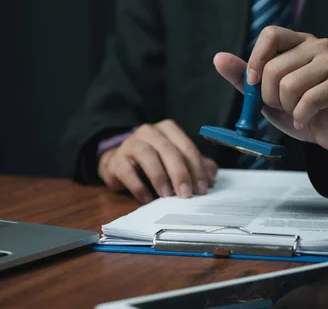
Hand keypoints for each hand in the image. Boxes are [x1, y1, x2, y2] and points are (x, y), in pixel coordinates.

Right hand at [98, 119, 216, 202]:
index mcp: (167, 130)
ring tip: (166, 195)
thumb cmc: (154, 163)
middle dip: (179, 173)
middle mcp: (149, 132)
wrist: (120, 165)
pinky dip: (138, 186)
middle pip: (167, 149)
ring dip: (159, 176)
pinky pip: (127, 171)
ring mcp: (130, 144)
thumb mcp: (177, 162)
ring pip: (147, 155)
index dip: (196, 168)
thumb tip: (211, 175)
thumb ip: (196, 166)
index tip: (202, 188)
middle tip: (186, 194)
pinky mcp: (116, 160)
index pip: (186, 146)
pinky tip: (147, 198)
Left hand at [214, 26, 327, 161]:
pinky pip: (309, 100)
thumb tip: (218, 58)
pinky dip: (301, 116)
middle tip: (284, 106)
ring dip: (287, 108)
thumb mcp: (265, 94)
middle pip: (275, 68)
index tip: (253, 83)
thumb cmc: (299, 110)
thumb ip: (244, 77)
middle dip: (270, 97)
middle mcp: (319, 45)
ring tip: (298, 111)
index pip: (271, 34)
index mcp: (298, 42)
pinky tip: (307, 119)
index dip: (256, 60)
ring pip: (290, 85)